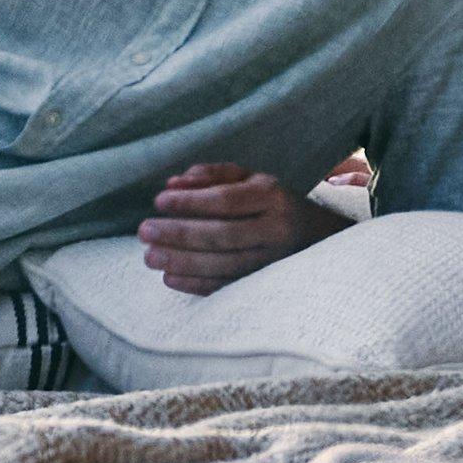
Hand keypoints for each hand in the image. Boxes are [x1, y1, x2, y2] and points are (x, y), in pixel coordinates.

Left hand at [138, 163, 342, 297]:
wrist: (318, 235)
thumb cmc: (272, 201)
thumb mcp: (250, 178)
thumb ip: (212, 175)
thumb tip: (173, 184)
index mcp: (273, 195)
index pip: (226, 200)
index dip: (191, 202)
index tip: (159, 202)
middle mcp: (276, 228)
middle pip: (222, 234)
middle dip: (179, 233)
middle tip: (145, 231)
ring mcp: (272, 260)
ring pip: (223, 264)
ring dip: (182, 261)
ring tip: (150, 257)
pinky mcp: (265, 283)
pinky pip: (227, 286)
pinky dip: (196, 284)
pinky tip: (169, 277)